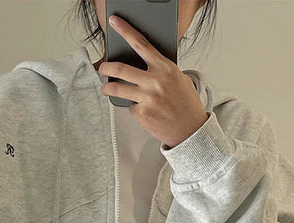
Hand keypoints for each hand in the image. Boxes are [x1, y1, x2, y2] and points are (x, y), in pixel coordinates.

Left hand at [98, 15, 209, 148]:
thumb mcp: (179, 79)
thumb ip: (161, 70)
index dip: (125, 31)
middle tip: (102, 68)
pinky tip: (142, 111)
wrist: (191, 129)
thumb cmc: (186, 104)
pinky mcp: (142, 113)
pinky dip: (133, 108)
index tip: (114, 23)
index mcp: (165, 67)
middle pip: (121, 68)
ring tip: (106, 88)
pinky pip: (129, 107)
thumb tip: (143, 65)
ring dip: (107, 88)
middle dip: (106, 67)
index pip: (141, 44)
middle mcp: (155, 81)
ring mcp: (147, 98)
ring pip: (117, 89)